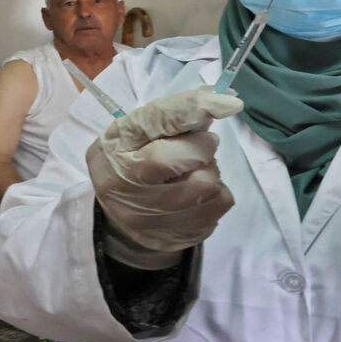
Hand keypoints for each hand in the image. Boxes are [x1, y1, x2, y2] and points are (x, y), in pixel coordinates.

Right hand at [87, 87, 243, 268]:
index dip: (195, 110)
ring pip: (211, 187)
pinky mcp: (175, 238)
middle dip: (204, 148)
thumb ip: (168, 115)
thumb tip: (219, 102)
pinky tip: (195, 194)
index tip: (228, 103)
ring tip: (191, 171)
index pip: (160, 124)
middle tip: (195, 147)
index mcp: (119, 150)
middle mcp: (132, 189)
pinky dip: (214, 195)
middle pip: (193, 162)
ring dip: (210, 172)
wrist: (113, 217)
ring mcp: (154, 221)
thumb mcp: (132, 130)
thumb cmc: (126, 160)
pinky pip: (218, 210)